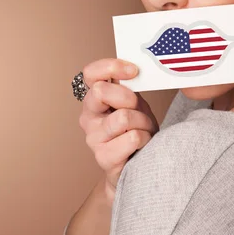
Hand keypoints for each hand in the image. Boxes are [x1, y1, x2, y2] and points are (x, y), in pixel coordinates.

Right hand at [78, 58, 158, 201]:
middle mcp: (87, 116)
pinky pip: (132, 138)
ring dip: (143, 123)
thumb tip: (136, 69)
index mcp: (93, 98)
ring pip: (123, 117)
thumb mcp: (135, 103)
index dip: (112, 67)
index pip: (90, 73)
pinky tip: (142, 146)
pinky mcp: (102, 156)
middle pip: (102, 91)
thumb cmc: (136, 131)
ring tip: (144, 130)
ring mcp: (92, 137)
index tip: (133, 71)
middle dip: (130, 98)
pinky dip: (145, 139)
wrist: (136, 168)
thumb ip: (130, 87)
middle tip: (138, 109)